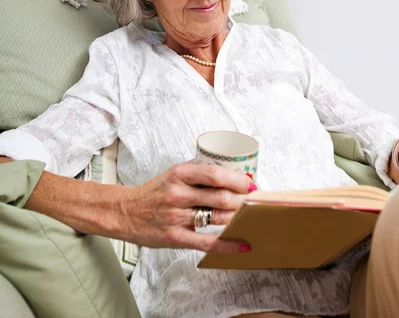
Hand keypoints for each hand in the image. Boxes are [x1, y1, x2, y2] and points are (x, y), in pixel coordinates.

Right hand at [117, 161, 253, 253]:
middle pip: (220, 197)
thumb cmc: (154, 192)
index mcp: (179, 175)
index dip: (236, 179)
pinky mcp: (176, 238)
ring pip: (216, 218)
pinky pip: (207, 243)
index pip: (214, 174)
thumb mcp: (172, 173)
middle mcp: (178, 194)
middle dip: (243, 199)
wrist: (126, 212)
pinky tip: (243, 245)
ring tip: (252, 215)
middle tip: (256, 200)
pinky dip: (228, 245)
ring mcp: (176, 217)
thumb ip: (197, 170)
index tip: (250, 183)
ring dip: (238, 217)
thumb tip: (229, 168)